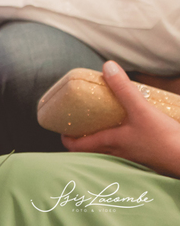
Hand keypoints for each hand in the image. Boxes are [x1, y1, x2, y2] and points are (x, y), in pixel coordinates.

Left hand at [64, 61, 179, 178]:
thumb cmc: (164, 140)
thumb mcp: (141, 110)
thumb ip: (123, 89)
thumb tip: (107, 67)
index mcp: (110, 144)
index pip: (77, 146)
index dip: (66, 138)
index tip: (62, 127)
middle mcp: (119, 154)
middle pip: (91, 148)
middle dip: (83, 135)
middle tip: (80, 120)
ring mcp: (134, 158)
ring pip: (110, 149)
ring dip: (102, 136)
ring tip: (103, 120)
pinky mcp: (148, 157)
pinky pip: (128, 149)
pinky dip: (122, 138)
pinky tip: (130, 127)